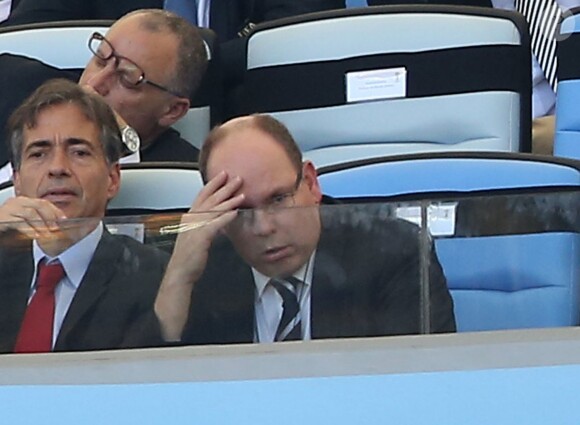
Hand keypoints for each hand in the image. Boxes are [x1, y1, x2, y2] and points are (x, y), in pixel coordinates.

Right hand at [0, 196, 66, 238]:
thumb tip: (58, 226)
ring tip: (47, 234)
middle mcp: (17, 202)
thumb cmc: (12, 229)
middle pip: (39, 205)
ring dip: (41, 225)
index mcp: (25, 202)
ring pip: (30, 213)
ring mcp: (9, 208)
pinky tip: (35, 235)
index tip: (64, 220)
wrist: (0, 233)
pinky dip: (29, 229)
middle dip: (50, 217)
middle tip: (56, 228)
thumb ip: (41, 222)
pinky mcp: (3, 218)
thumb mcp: (29, 223)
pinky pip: (19, 222)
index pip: (44, 203)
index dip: (55, 211)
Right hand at [154, 171, 243, 339]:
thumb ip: (206, 226)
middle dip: (224, 187)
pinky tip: (235, 212)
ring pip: (214, 210)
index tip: (222, 174)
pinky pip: (214, 224)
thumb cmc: (189, 257)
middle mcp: (191, 219)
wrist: (180, 273)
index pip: (202, 195)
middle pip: (210, 199)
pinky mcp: (200, 238)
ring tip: (241, 193)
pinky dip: (225, 217)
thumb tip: (219, 220)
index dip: (213, 184)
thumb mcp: (197, 236)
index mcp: (189, 217)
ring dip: (229, 200)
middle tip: (237, 178)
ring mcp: (195, 228)